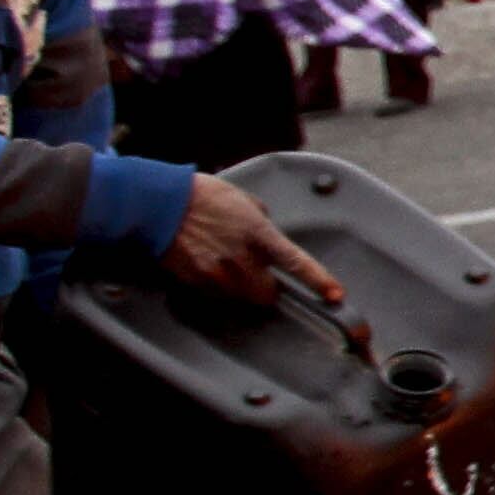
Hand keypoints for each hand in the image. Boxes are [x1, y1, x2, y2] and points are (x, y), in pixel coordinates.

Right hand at [162, 175, 350, 311]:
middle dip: (264, 289)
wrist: (159, 204)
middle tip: (254, 272)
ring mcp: (219, 273)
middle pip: (267, 295)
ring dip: (239, 288)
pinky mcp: (198, 281)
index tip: (336, 295)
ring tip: (223, 263)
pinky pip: (216, 295)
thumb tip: (267, 231)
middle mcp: (242, 258)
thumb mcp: (243, 201)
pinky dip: (216, 286)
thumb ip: (261, 221)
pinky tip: (206, 264)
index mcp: (259, 234)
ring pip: (240, 298)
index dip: (319, 281)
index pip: (296, 262)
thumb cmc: (200, 196)